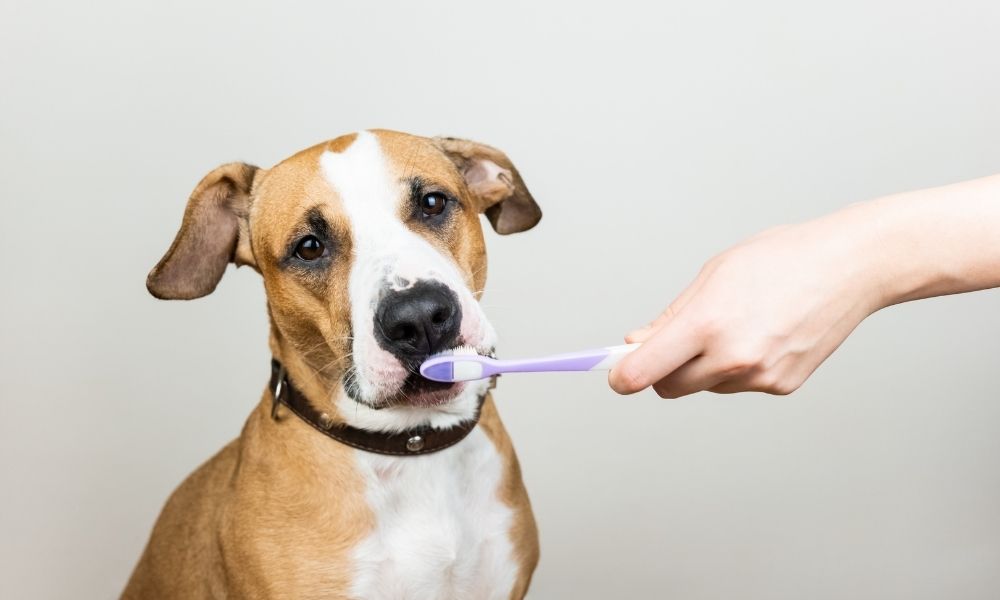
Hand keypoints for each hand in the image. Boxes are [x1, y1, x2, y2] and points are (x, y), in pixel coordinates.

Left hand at [608, 204, 888, 397]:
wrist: (849, 267)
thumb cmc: (780, 260)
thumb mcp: (714, 275)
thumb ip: (671, 318)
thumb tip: (636, 345)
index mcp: (708, 323)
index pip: (644, 371)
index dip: (622, 377)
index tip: (615, 375)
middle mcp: (732, 357)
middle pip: (669, 388)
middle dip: (661, 371)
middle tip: (672, 344)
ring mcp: (759, 376)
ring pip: (705, 386)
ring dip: (704, 367)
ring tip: (737, 324)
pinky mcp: (781, 386)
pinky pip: (738, 385)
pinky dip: (738, 368)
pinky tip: (763, 334)